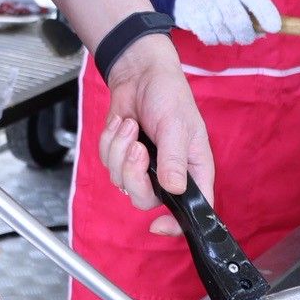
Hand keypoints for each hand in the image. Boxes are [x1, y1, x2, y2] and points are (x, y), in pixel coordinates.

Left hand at [93, 34, 215, 235]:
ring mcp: (143, 167)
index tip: (157, 226)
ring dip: (120, 150)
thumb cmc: (169, 95)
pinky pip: (108, 162)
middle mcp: (168, 174)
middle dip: (134, 174)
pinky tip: (123, 123)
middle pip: (144, 199)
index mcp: (192, 170)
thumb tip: (175, 189)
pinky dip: (110, 141)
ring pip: (121, 181)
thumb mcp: (177, 124)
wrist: (141, 74)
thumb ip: (174, 158)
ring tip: (131, 125)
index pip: (192, 210)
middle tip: (138, 147)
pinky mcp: (122, 157)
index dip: (175, 226)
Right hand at [172, 0, 280, 46]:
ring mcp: (203, 3)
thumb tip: (267, 29)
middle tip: (247, 37)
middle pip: (238, 21)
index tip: (274, 28)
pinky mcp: (191, 16)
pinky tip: (215, 31)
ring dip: (230, 38)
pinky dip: (216, 39)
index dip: (266, 14)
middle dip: (247, 35)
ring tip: (228, 31)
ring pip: (224, 34)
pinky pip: (210, 38)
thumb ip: (253, 1)